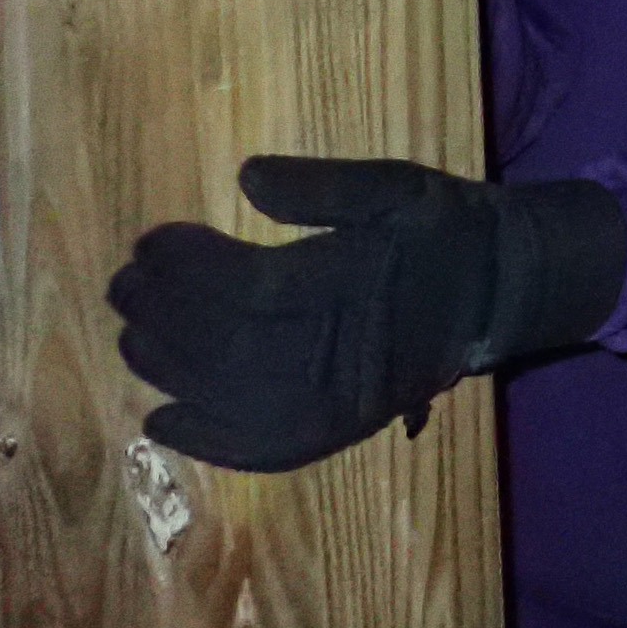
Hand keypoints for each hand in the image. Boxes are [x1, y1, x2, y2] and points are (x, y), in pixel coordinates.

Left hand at [109, 157, 626, 471]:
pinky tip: (163, 421)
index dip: (187, 267)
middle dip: (163, 313)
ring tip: (133, 332)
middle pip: (227, 345)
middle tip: (125, 281)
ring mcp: (341, 399)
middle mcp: (344, 351)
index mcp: (355, 285)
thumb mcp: (398, 186)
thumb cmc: (444, 230)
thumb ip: (326, 184)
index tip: (150, 240)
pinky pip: (267, 449)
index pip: (247, 287)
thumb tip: (247, 178)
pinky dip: (210, 443)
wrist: (501, 290)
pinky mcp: (340, 427)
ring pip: (235, 398)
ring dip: (168, 369)